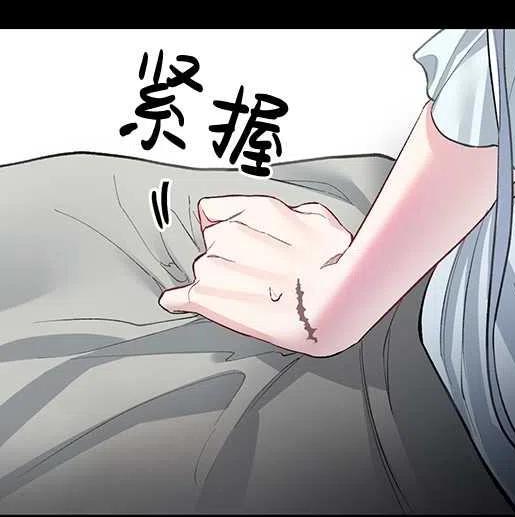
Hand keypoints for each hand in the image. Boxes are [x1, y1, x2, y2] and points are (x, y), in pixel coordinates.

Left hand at [158, 194, 353, 356]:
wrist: (333, 308)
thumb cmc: (333, 263)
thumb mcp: (316, 217)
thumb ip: (279, 211)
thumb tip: (248, 212)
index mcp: (258, 210)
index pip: (218, 208)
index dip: (227, 223)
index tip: (237, 237)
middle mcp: (232, 234)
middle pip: (214, 238)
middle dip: (231, 253)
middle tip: (259, 272)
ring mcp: (217, 267)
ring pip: (204, 265)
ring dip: (220, 278)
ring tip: (250, 292)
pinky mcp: (209, 300)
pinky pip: (184, 296)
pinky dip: (181, 299)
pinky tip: (178, 300)